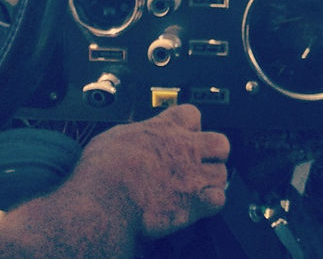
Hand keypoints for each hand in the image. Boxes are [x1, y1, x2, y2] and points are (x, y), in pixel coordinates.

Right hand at [70, 103, 229, 238]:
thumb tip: (132, 140)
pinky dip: (211, 205)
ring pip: (222, 173)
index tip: (185, 136)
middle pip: (220, 142)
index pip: (192, 114)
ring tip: (197, 189)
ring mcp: (191, 175)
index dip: (191, 126)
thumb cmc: (101, 173)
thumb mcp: (113, 138)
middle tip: (201, 164)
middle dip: (214, 154)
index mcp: (163, 129)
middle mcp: (183, 148)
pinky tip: (198, 208)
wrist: (103, 203)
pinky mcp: (193, 203)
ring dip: (212, 182)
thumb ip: (132, 135)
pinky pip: (218, 201)